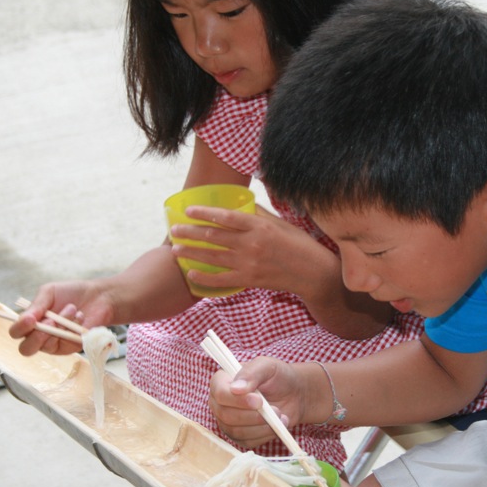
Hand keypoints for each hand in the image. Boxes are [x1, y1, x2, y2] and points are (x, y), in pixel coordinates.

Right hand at [8, 281, 115, 355]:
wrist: (98, 296)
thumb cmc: (71, 293)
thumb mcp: (49, 292)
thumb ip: (37, 305)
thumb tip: (26, 318)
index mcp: (31, 322)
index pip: (16, 332)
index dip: (20, 328)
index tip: (31, 319)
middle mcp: (40, 336)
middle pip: (26, 349)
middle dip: (37, 335)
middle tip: (51, 320)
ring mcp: (55, 344)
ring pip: (47, 346)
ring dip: (60, 325)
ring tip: (71, 308)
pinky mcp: (71, 348)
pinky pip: (66, 344)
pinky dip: (73, 328)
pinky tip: (80, 316)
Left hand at [171, 205, 329, 294]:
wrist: (312, 272)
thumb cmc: (298, 244)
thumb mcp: (280, 223)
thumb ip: (258, 214)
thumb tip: (238, 205)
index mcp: (260, 226)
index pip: (226, 217)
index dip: (204, 213)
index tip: (188, 210)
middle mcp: (252, 244)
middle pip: (214, 237)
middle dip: (190, 233)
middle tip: (174, 230)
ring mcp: (250, 264)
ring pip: (213, 257)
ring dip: (192, 253)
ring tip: (175, 249)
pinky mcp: (250, 280)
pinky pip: (221, 280)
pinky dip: (204, 278)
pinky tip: (191, 274)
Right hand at [208, 357, 306, 446]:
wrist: (294, 395)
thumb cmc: (278, 377)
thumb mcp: (267, 366)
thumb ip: (251, 373)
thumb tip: (235, 389)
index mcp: (221, 381)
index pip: (220, 393)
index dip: (238, 400)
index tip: (259, 401)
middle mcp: (220, 403)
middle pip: (226, 415)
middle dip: (253, 415)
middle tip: (275, 409)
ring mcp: (228, 422)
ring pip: (237, 431)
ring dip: (262, 425)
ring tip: (280, 415)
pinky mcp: (239, 437)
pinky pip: (247, 442)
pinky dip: (265, 434)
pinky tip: (277, 424)